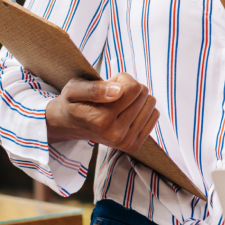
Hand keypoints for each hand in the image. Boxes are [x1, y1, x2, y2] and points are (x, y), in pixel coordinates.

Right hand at [45, 73, 159, 153]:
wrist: (70, 125)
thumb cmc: (74, 103)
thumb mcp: (74, 89)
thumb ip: (94, 88)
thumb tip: (118, 90)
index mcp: (100, 120)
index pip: (133, 88)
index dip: (122, 79)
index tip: (109, 84)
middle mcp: (114, 134)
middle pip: (143, 94)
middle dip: (129, 88)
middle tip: (112, 95)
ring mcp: (125, 142)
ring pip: (151, 103)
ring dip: (137, 98)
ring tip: (118, 104)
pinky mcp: (134, 145)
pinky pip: (154, 115)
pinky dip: (143, 109)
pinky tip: (126, 113)